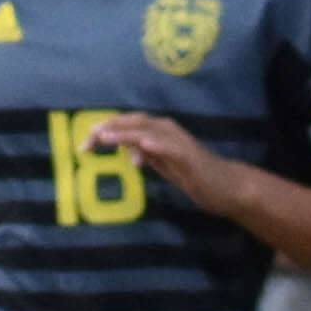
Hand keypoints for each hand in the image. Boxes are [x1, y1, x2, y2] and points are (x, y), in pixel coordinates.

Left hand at [86, 111, 243, 214]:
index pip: (127, 126)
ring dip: (125, 133)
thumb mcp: (164, 165)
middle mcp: (167, 130)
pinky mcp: (189, 156)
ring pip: (147, 131)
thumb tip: (130, 151)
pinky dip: (155, 144)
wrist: (226, 187)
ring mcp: (178, 141)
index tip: (85, 145)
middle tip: (88, 139)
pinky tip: (142, 146)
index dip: (105, 131)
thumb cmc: (195, 176)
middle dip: (109, 129)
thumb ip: (147, 155)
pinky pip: (169, 148)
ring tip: (105, 137)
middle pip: (133, 123)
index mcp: (159, 132)